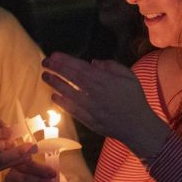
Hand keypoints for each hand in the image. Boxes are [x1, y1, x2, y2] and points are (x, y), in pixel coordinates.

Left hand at [41, 53, 160, 151]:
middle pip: (71, 78)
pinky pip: (71, 109)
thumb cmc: (134, 98)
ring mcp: (89, 106)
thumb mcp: (128, 76)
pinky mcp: (87, 119)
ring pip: (68, 92)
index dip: (65, 60)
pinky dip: (62, 102)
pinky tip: (53, 95)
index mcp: (104, 79)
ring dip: (55, 83)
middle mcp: (94, 92)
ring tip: (44, 76)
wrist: (137, 125)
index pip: (79, 67)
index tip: (54, 55)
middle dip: (56, 69)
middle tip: (44, 62)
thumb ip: (111, 66)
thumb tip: (92, 62)